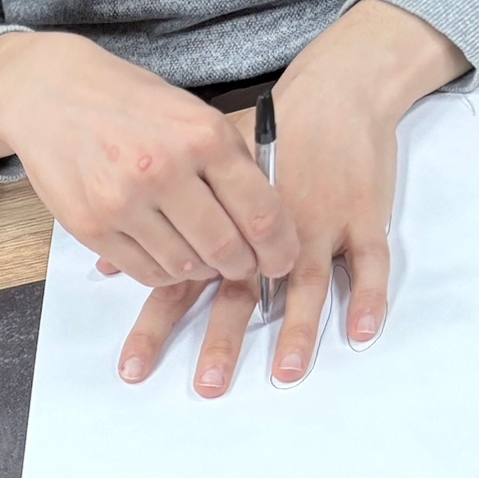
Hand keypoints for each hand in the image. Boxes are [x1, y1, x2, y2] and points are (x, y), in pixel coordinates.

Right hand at [0, 30, 298, 292]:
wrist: (49, 94)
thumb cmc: (126, 102)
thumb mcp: (190, 114)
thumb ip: (226, 161)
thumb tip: (262, 219)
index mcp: (203, 136)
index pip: (260, 212)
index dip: (279, 247)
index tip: (282, 260)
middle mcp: (165, 170)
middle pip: (224, 246)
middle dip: (242, 266)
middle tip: (245, 267)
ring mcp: (124, 202)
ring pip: (184, 265)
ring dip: (201, 270)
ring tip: (203, 258)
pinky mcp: (91, 226)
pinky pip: (143, 270)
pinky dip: (164, 273)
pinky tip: (168, 257)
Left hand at [114, 0, 469, 394]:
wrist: (337, 89)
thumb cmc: (267, 134)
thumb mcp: (200, 169)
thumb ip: (158, 223)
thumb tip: (109, 267)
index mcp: (221, 225)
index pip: (179, 282)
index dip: (155, 326)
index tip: (133, 371)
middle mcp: (267, 232)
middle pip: (239, 293)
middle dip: (222, 343)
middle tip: (207, 388)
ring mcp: (320, 224)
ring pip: (306, 285)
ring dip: (296, 330)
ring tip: (284, 374)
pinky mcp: (364, 215)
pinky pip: (369, 263)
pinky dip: (368, 297)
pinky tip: (361, 334)